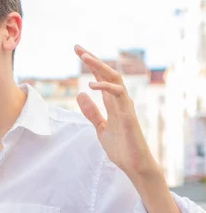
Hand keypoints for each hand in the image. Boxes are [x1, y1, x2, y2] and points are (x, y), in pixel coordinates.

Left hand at [74, 45, 156, 178]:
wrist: (134, 165)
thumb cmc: (121, 147)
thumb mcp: (100, 127)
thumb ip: (91, 112)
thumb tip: (80, 94)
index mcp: (112, 103)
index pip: (100, 78)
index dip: (90, 65)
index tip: (78, 53)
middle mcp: (120, 100)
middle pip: (107, 74)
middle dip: (93, 60)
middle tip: (77, 48)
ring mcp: (125, 106)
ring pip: (114, 79)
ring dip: (99, 67)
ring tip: (84, 57)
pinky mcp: (128, 114)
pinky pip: (118, 95)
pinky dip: (105, 88)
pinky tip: (91, 85)